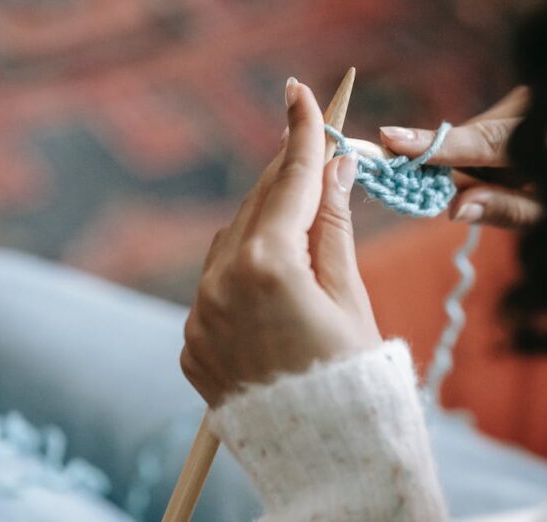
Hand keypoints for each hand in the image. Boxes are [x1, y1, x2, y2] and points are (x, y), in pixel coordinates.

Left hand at [181, 79, 381, 406]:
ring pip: (231, 242)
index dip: (302, 131)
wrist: (323, 455)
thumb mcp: (350, 293)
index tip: (300, 91)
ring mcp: (200, 316)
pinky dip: (244, 270)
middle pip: (255, 204)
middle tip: (309, 142)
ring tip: (303, 229)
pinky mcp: (192, 342)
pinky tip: (276, 285)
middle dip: (284, 172)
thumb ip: (333, 224)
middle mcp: (221, 284)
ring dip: (264, 222)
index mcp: (269, 267)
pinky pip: (215, 285)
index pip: (289, 180)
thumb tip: (334, 165)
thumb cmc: (354, 373)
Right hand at [379, 86, 542, 228]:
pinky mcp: (525, 96)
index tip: (390, 138)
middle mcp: (539, 106)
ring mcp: (532, 96)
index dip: (434, 145)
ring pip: (479, 134)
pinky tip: (510, 169)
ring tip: (504, 186)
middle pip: (475, 137)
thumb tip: (452, 209)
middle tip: (424, 185)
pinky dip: (488, 155)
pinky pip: (490, 129)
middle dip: (452, 167)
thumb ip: (504, 210)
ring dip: (477, 165)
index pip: (482, 141)